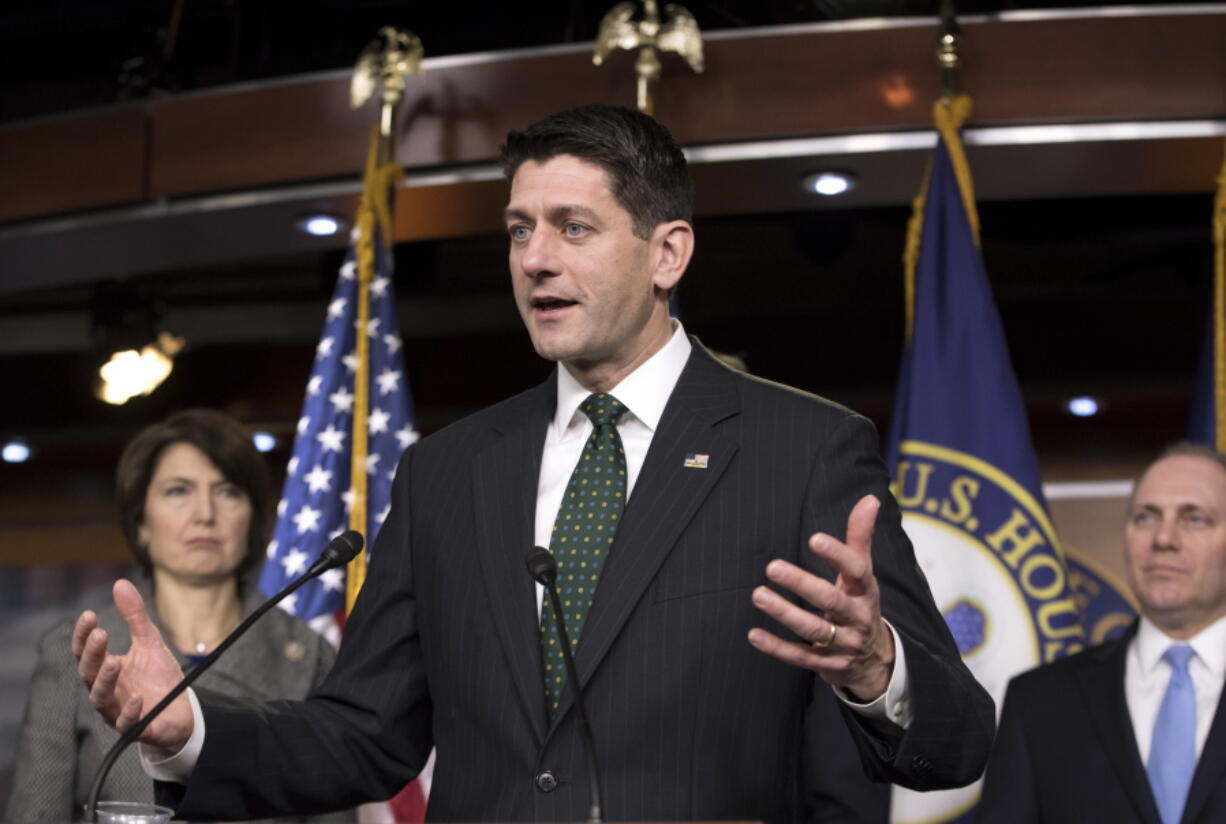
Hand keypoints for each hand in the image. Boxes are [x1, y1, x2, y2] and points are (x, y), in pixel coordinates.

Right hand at [73, 579, 193, 752]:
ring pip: (101, 699)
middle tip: (100, 635)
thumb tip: (120, 583)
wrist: (180, 711)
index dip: (84, 636)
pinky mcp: (137, 728)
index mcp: (106, 669)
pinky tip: (136, 698)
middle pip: (89, 674)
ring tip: (114, 662)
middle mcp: (106, 691)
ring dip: (105, 681)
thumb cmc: (158, 678)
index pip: (86, 653)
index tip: (89, 615)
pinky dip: (129, 712)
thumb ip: (135, 617)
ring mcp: (118, 711)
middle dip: (92, 655)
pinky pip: (127, 724)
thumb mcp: (150, 643)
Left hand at [747, 494, 895, 700]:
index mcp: (865, 591)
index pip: (856, 570)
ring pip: (814, 630)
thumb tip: (870, 498)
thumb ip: (860, 536)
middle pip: (831, 602)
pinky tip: (754, 634)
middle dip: (802, 584)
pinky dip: (777, 648)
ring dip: (785, 613)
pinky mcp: (827, 665)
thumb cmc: (860, 604)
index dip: (838, 555)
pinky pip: (801, 657)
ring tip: (758, 595)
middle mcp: (857, 617)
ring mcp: (843, 644)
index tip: (814, 538)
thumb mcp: (863, 573)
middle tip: (772, 567)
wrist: (875, 661)